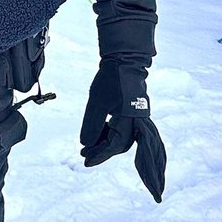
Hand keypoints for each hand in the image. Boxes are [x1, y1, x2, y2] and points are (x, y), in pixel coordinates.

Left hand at [79, 60, 165, 202]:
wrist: (124, 60)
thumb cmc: (112, 79)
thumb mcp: (97, 102)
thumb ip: (92, 125)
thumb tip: (85, 144)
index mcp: (131, 120)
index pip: (114, 145)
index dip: (99, 155)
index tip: (86, 161)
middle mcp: (137, 121)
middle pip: (120, 144)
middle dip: (102, 151)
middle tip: (84, 154)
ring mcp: (136, 116)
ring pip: (121, 137)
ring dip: (105, 142)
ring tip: (87, 145)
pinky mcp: (132, 112)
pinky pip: (122, 129)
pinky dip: (110, 133)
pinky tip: (98, 133)